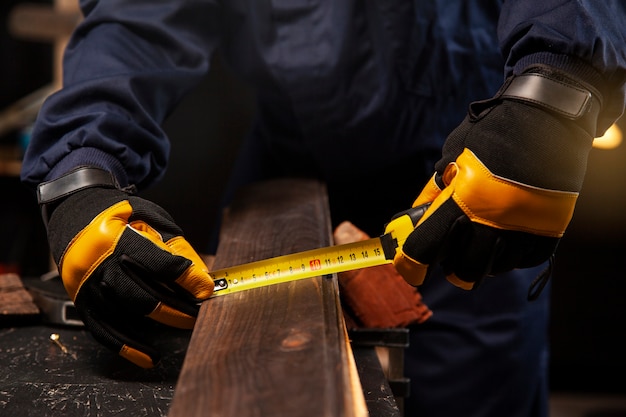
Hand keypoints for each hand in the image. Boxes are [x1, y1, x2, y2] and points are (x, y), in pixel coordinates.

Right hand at [42, 171, 213, 367]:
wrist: (75, 212)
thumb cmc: (119, 214)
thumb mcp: (152, 219)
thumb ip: (177, 249)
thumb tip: (202, 278)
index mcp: (118, 239)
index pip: (160, 265)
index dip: (188, 279)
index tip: (206, 289)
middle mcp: (99, 265)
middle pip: (145, 296)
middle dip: (178, 308)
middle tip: (199, 313)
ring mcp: (88, 286)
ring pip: (127, 315)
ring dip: (159, 325)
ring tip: (184, 327)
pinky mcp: (81, 301)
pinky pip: (104, 331)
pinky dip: (127, 346)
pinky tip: (148, 356)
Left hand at [393, 65, 601, 288]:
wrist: (546, 115)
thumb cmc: (491, 132)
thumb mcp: (451, 156)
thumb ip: (433, 192)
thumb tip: (415, 219)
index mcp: (462, 201)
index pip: (426, 249)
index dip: (411, 264)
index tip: (410, 267)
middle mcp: (493, 222)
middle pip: (462, 270)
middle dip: (449, 266)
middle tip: (447, 255)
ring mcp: (524, 228)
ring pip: (494, 269)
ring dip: (480, 261)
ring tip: (478, 242)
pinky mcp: (550, 228)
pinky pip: (524, 261)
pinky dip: (510, 257)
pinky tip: (503, 240)